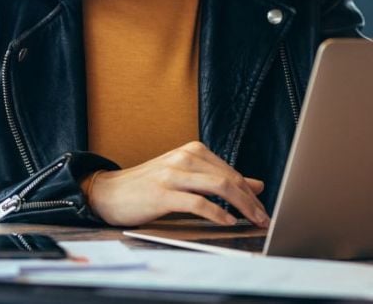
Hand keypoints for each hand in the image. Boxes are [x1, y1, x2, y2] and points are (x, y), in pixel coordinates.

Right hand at [84, 141, 269, 227]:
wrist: (108, 191)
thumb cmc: (150, 186)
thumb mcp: (187, 177)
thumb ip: (219, 179)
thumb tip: (257, 185)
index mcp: (194, 151)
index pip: (232, 172)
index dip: (251, 192)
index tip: (263, 209)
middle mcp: (185, 157)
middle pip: (230, 179)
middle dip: (251, 201)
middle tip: (264, 218)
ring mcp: (173, 174)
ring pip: (219, 187)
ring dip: (241, 206)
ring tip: (252, 221)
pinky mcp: (162, 193)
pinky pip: (197, 203)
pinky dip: (216, 213)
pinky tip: (227, 222)